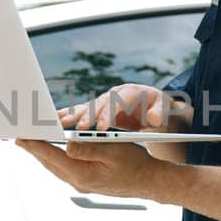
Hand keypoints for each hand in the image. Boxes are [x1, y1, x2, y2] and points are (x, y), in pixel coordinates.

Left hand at [15, 138, 173, 199]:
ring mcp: (81, 184)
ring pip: (54, 166)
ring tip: (30, 141)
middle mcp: (78, 182)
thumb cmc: (136, 164)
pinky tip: (52, 151)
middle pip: (49, 163)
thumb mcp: (113, 150)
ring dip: (42, 154)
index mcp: (82, 174)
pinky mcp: (85, 183)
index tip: (20, 137)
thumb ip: (88, 147)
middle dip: (33, 149)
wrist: (149, 182)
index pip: (51, 156)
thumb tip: (66, 144)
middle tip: (19, 136)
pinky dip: (54, 158)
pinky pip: (63, 169)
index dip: (34, 145)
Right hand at [58, 83, 189, 132]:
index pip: (118, 102)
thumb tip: (154, 119)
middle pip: (99, 104)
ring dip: (74, 115)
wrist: (154, 105)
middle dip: (89, 116)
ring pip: (88, 107)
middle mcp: (115, 93)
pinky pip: (82, 110)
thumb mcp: (163, 110)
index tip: (102, 127)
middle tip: (80, 129)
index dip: (109, 114)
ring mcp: (105, 100)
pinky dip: (70, 114)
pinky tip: (57, 120)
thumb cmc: (159, 108)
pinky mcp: (98, 108)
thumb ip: (159, 113)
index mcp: (130, 92)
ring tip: (60, 123)